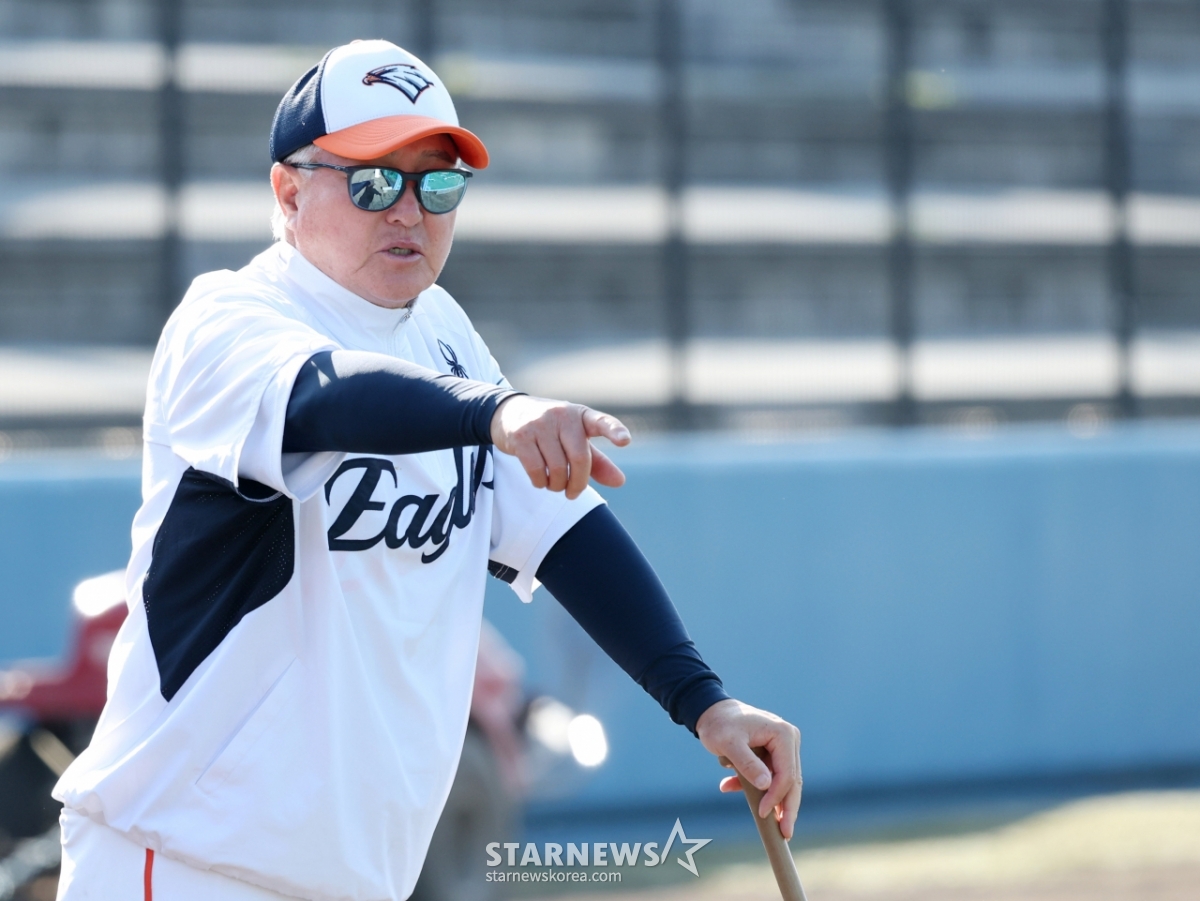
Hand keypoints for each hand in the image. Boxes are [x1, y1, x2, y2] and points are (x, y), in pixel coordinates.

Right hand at [489, 395, 630, 498]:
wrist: (509, 412)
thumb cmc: (551, 430)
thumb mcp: (575, 439)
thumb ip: (597, 461)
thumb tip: (620, 482)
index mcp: (581, 415)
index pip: (601, 422)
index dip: (614, 431)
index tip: (625, 441)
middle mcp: (562, 415)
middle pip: (580, 458)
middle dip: (578, 483)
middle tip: (573, 494)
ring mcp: (539, 424)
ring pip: (557, 468)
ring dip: (557, 485)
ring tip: (555, 485)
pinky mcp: (520, 436)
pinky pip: (536, 470)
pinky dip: (540, 483)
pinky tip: (540, 481)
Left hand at [696, 698, 802, 838]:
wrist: (711, 711)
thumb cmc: (719, 724)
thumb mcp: (728, 743)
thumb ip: (747, 764)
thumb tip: (766, 785)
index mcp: (783, 734)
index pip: (787, 773)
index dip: (776, 796)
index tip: (762, 813)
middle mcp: (788, 740)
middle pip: (792, 780)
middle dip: (786, 807)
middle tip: (785, 833)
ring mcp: (782, 747)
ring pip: (784, 781)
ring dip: (772, 801)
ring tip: (772, 825)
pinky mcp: (773, 753)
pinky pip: (770, 776)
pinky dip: (754, 787)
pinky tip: (729, 787)